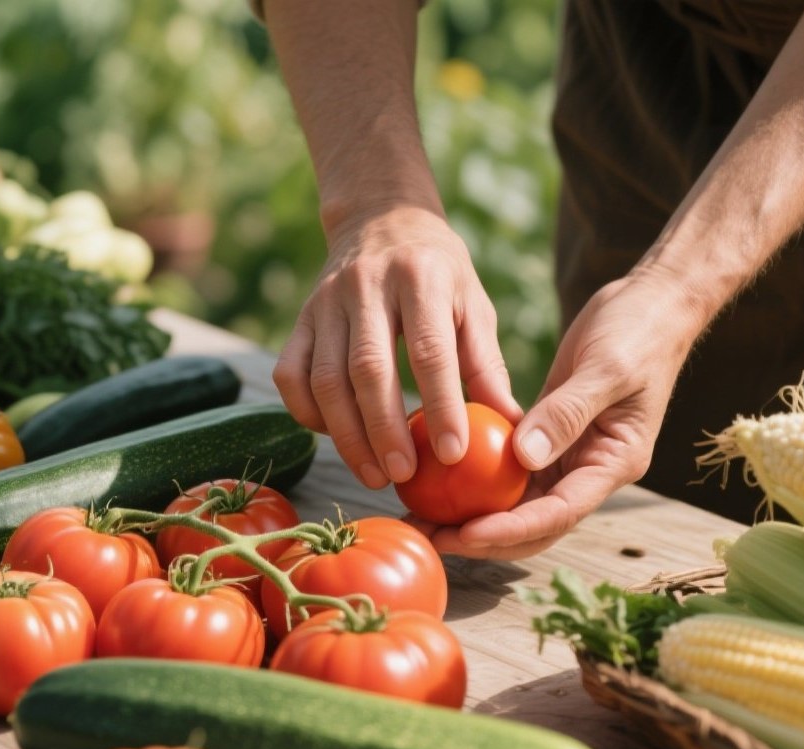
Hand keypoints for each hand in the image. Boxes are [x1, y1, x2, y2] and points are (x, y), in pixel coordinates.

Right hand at [274, 206, 521, 490]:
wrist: (381, 218)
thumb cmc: (439, 274)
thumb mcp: (473, 304)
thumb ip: (487, 364)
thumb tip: (513, 426)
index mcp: (421, 278)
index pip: (430, 350)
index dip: (440, 405)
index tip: (452, 453)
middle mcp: (367, 286)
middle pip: (368, 369)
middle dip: (385, 430)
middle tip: (404, 475)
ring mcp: (326, 302)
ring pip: (325, 378)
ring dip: (347, 434)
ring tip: (374, 474)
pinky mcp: (299, 318)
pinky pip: (290, 374)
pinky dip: (308, 413)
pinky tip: (335, 437)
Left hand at [413, 269, 706, 558]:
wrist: (652, 305)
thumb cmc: (639, 331)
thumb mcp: (606, 369)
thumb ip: (568, 413)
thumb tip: (525, 458)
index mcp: (614, 462)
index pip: (560, 513)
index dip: (512, 529)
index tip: (466, 533)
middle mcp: (592, 471)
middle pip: (536, 523)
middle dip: (484, 538)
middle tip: (431, 537)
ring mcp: (571, 457)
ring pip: (519, 503)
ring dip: (475, 516)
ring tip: (424, 519)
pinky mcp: (550, 437)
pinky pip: (511, 470)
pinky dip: (478, 480)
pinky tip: (440, 479)